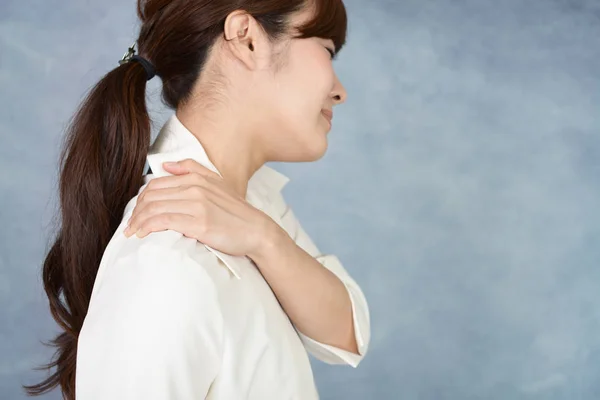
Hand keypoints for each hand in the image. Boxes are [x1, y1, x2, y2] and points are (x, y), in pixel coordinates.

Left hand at [123, 159, 274, 257]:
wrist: (257, 231)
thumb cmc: (236, 212)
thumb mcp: (218, 183)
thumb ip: (192, 170)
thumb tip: (166, 165)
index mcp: (196, 178)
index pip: (156, 185)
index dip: (140, 200)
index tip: (136, 214)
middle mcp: (194, 188)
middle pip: (151, 196)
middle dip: (135, 212)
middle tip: (130, 225)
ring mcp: (196, 205)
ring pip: (154, 208)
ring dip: (138, 221)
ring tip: (132, 232)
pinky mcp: (199, 223)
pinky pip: (163, 221)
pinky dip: (148, 227)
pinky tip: (142, 234)